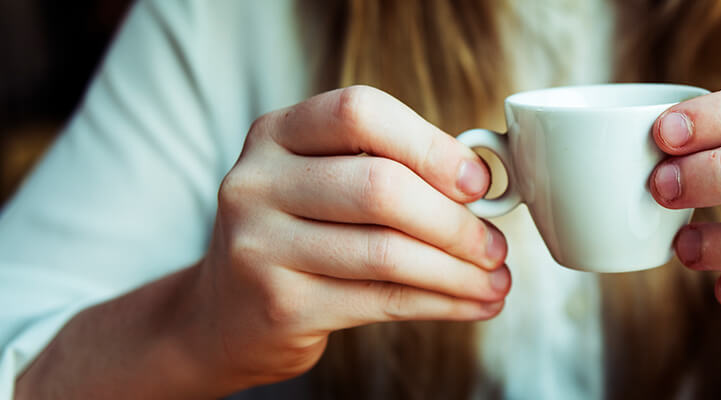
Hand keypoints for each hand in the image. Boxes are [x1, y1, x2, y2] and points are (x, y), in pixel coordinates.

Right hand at [190, 86, 509, 390]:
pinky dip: (442, 304)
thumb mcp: (321, 181)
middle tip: (495, 244)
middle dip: (454, 221)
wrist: (224, 313)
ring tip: (496, 280)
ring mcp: (261, 246)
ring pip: (386, 252)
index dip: (429, 144)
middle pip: (380, 187)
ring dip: (458, 271)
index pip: (359, 113)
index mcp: (275, 134)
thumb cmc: (298, 235)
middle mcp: (257, 183)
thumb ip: (387, 167)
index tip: (477, 181)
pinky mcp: (281, 305)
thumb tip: (484, 183)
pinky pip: (382, 302)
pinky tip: (473, 304)